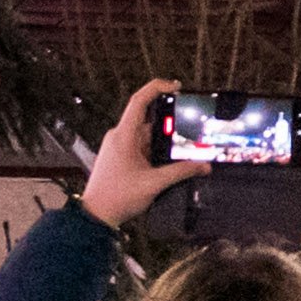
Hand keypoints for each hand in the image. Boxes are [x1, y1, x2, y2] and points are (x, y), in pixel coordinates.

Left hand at [81, 84, 204, 228]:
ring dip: (165, 141)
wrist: (97, 214)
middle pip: (149, 119)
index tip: (176, 86)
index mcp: (123, 135)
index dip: (157, 88)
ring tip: (185, 147)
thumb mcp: (154, 183)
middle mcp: (120, 137)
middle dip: (170, 124)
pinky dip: (157, 150)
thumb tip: (203, 165)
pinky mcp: (122, 156)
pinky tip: (170, 160)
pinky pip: (143, 146)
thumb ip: (181, 172)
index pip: (139, 101)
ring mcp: (120, 146)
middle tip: (191, 127)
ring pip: (148, 135)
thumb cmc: (117, 196)